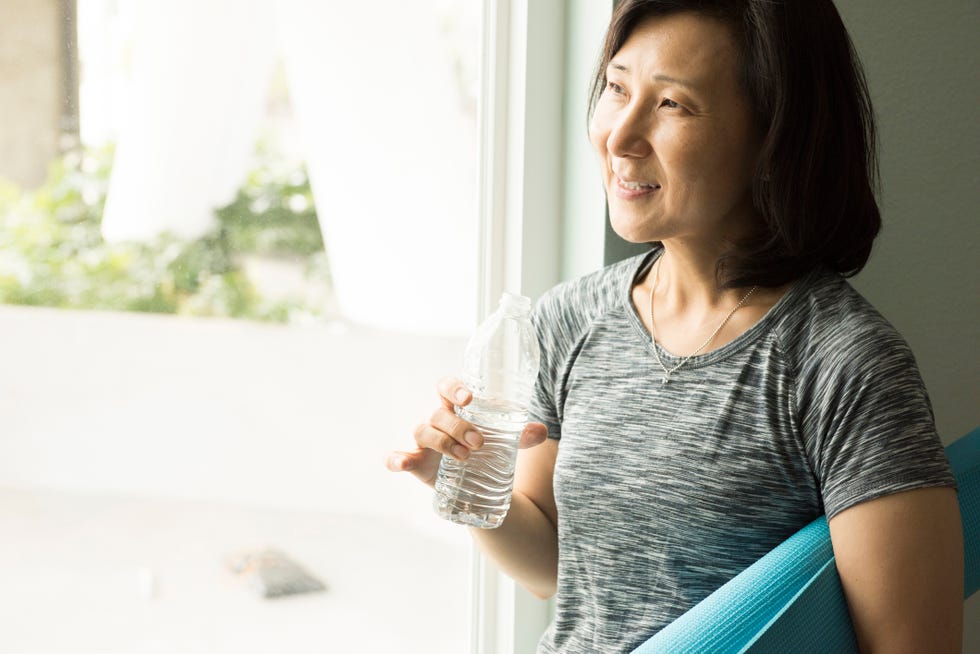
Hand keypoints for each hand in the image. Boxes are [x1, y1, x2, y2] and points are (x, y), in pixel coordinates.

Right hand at [385, 376, 548, 486]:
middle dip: (458, 426)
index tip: (468, 398)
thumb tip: (541, 431)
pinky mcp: (416, 462)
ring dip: (442, 442)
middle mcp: (436, 419)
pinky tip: (403, 463)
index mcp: (454, 407)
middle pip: (438, 413)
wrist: (474, 479)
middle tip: (479, 443)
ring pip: (423, 431)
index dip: (454, 389)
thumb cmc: (483, 447)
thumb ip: (520, 435)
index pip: (446, 387)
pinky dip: (397, 459)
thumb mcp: (504, 441)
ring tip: (464, 457)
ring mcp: (424, 441)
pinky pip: (397, 458)